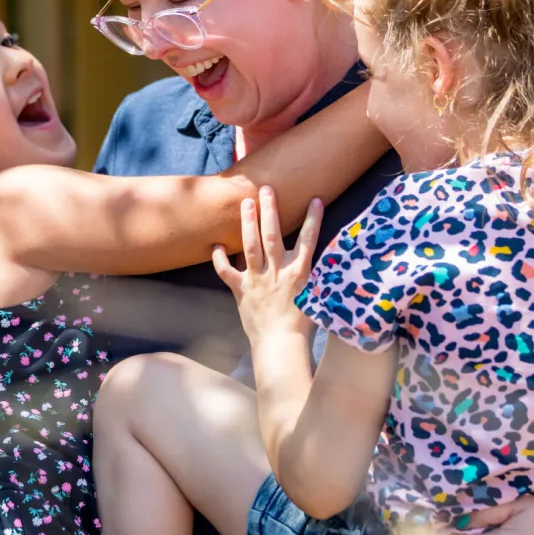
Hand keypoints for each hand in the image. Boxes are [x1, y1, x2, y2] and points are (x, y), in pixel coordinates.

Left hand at [212, 188, 320, 343]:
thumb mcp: (315, 297)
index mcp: (299, 273)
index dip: (313, 219)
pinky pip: (226, 272)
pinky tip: (216, 244)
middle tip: (266, 189)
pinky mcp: (241, 290)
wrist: (280, 345)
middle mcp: (277, 272)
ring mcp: (257, 280)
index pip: (309, 240)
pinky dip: (219, 259)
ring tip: (246, 203)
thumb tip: (318, 261)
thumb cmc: (301, 325)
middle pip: (273, 235)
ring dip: (247, 223)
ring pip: (250, 246)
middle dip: (270, 210)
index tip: (315, 199)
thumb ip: (312, 277)